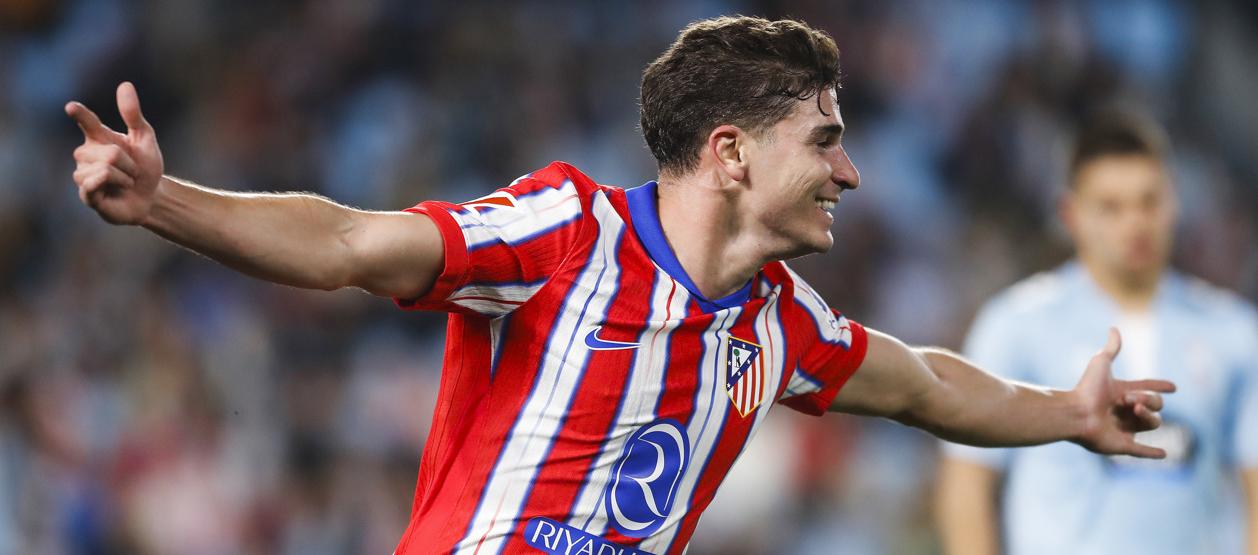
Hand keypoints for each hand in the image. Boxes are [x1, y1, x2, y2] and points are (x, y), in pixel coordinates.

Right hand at [66, 82, 163, 224]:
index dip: (80, 114)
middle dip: (129, 164)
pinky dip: (114, 184)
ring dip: (125, 176)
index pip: (87, 122)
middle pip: (109, 152)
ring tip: (126, 182)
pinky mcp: (86, 194)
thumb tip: (125, 85)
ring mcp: (83, 174)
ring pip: (105, 168)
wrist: (151, 197)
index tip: (71, 107)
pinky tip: (115, 189)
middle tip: (132, 171)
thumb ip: (133, 115)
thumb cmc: (145, 167)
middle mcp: (85, 154)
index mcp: (98, 137)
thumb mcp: (145, 139)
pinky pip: (95, 183)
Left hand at [1071, 327, 1176, 457]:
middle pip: (1155, 405)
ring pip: (1153, 423)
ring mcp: (1124, 429)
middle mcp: (1125, 411)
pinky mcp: (1122, 445)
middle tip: (1129, 399)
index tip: (1173, 387)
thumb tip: (1114, 328)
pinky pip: (1141, 451)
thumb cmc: (1086, 388)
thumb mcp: (1101, 363)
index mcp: (1122, 392)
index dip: (1159, 386)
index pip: (1147, 387)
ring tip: (1134, 409)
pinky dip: (1152, 453)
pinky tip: (1164, 454)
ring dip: (1149, 415)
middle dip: (1149, 399)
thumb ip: (1111, 348)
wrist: (1075, 412)